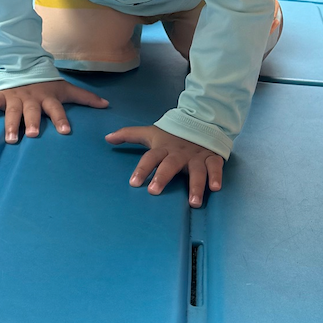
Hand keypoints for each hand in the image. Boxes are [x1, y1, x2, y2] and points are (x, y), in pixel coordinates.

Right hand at [0, 79, 108, 142]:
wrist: (23, 66)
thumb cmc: (46, 84)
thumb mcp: (65, 88)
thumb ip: (85, 98)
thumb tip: (107, 105)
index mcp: (48, 98)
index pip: (56, 109)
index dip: (61, 119)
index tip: (65, 131)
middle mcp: (32, 98)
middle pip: (33, 111)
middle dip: (33, 122)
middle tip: (34, 134)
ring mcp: (15, 97)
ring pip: (13, 111)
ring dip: (11, 124)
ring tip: (10, 139)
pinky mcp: (1, 95)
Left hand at [105, 124, 223, 207]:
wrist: (202, 120)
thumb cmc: (173, 134)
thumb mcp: (151, 132)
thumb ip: (129, 135)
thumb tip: (107, 138)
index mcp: (164, 148)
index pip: (150, 157)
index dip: (142, 169)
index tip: (134, 183)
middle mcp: (179, 153)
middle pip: (170, 164)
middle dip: (163, 177)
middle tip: (155, 191)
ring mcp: (197, 155)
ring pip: (196, 169)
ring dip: (195, 185)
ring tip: (192, 202)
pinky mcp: (212, 157)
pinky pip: (215, 167)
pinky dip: (216, 176)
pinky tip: (214, 188)